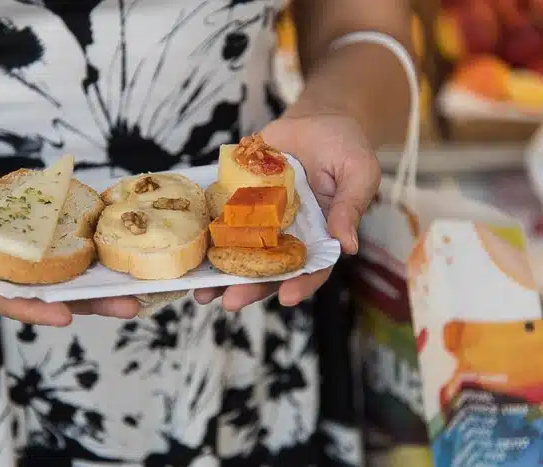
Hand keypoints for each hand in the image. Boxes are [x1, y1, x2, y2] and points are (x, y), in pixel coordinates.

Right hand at [0, 156, 139, 324]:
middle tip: (129, 306)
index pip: (16, 301)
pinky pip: (67, 231)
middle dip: (93, 300)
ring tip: (138, 278)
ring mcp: (30, 246)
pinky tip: (119, 235)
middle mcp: (14, 268)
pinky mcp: (39, 223)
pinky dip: (90, 234)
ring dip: (102, 272)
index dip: (41, 310)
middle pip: (57, 290)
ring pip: (70, 264)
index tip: (68, 315)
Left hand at [194, 113, 379, 309]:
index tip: (287, 297)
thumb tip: (348, 246)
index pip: (311, 268)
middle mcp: (287, 235)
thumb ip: (350, 207)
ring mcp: (261, 219)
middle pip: (268, 269)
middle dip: (249, 287)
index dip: (300, 284)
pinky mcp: (239, 200)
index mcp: (319, 236)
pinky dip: (207, 236)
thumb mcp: (358, 173)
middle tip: (231, 301)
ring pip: (240, 252)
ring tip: (200, 292)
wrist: (315, 119)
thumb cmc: (345, 147)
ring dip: (220, 273)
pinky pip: (222, 220)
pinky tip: (191, 248)